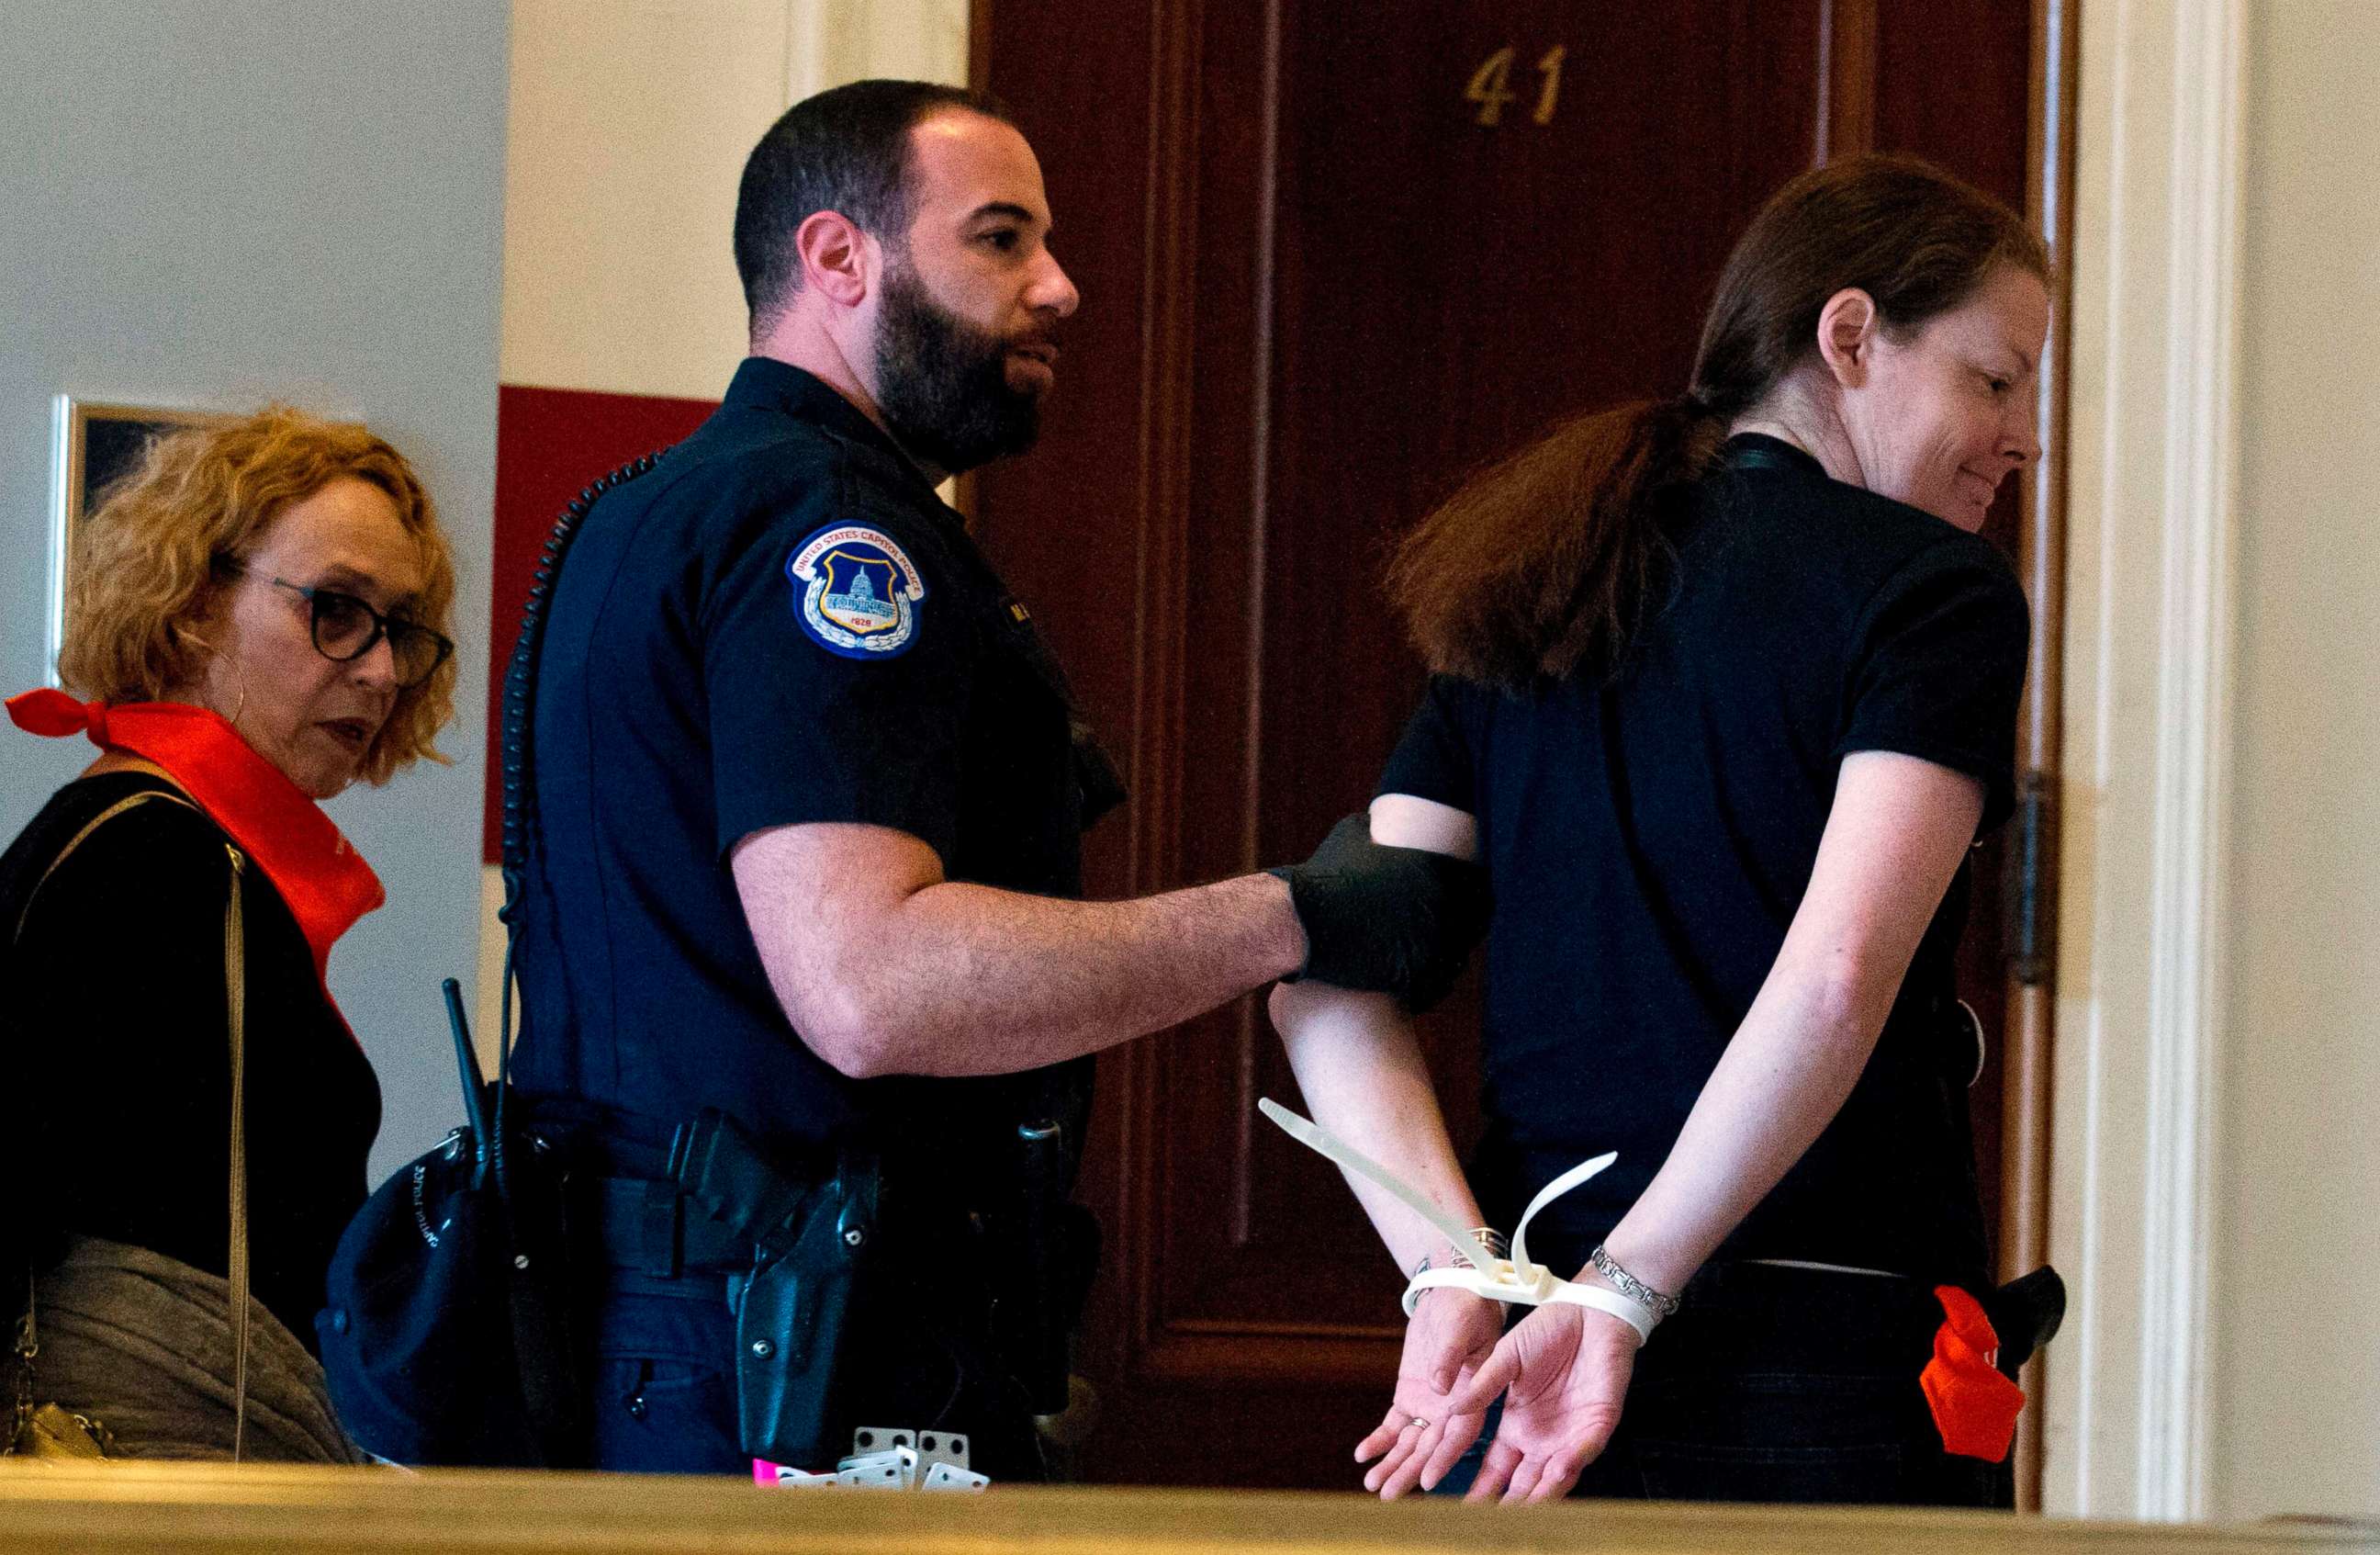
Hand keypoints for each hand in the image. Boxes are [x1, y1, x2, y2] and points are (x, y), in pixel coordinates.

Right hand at [1269, 814, 1488, 1009]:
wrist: (1298, 922)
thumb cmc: (1321, 877)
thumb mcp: (1347, 838)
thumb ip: (1369, 825)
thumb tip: (1371, 819)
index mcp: (1435, 873)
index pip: (1480, 888)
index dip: (1475, 895)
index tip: (1465, 900)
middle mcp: (1441, 909)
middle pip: (1475, 925)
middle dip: (1465, 928)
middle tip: (1447, 931)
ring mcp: (1429, 945)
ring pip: (1459, 959)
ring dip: (1449, 960)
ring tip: (1433, 959)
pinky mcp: (1412, 975)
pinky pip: (1437, 986)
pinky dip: (1430, 987)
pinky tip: (1418, 985)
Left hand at [1354, 1290, 1504, 1498]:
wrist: (1450, 1296)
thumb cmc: (1465, 1309)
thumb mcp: (1460, 1329)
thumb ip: (1450, 1358)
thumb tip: (1438, 1386)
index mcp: (1474, 1397)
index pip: (1459, 1437)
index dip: (1443, 1459)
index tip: (1427, 1482)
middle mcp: (1452, 1408)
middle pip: (1430, 1448)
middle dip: (1409, 1472)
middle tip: (1388, 1496)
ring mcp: (1430, 1405)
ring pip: (1410, 1443)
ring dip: (1392, 1464)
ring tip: (1372, 1484)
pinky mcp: (1410, 1396)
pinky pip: (1394, 1424)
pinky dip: (1379, 1440)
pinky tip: (1363, 1455)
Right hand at [1441, 1301, 1638, 1502]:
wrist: (1587, 1313)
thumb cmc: (1546, 1332)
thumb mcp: (1505, 1358)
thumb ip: (1483, 1386)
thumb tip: (1452, 1409)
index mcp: (1516, 1426)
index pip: (1497, 1467)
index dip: (1483, 1488)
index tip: (1464, 1508)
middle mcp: (1542, 1437)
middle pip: (1526, 1481)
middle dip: (1512, 1504)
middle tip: (1494, 1522)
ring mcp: (1571, 1434)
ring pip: (1555, 1476)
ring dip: (1543, 1493)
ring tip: (1524, 1509)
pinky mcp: (1598, 1425)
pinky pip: (1584, 1450)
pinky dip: (1571, 1462)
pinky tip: (1557, 1469)